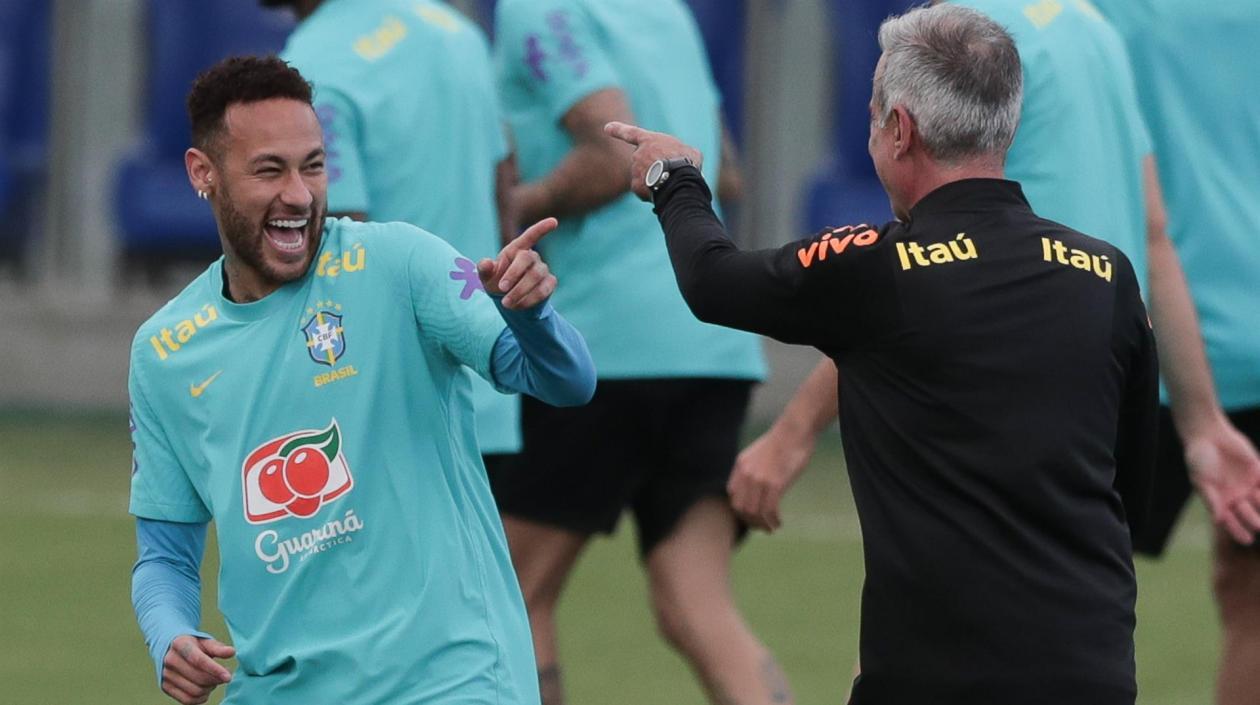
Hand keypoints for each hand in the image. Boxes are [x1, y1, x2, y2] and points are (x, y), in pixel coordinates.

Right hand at [161, 635, 233, 704]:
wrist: (170, 649)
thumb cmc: (193, 645)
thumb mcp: (205, 641)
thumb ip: (218, 648)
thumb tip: (232, 652)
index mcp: (180, 644)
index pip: (198, 660)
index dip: (215, 669)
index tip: (228, 677)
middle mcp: (170, 660)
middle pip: (198, 677)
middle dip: (216, 680)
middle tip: (225, 676)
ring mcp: (166, 675)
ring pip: (194, 690)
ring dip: (210, 688)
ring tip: (215, 680)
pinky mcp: (166, 687)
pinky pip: (187, 700)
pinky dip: (201, 698)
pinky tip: (207, 690)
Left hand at [478, 217, 558, 309]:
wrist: (509, 300)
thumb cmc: (497, 282)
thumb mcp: (487, 277)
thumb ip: (484, 269)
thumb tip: (485, 263)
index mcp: (516, 249)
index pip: (530, 235)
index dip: (541, 228)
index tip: (554, 222)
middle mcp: (532, 257)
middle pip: (527, 258)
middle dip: (514, 274)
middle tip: (501, 289)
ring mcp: (543, 270)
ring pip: (536, 276)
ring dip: (520, 291)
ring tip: (506, 303)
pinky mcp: (549, 284)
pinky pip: (543, 290)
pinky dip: (528, 299)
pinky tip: (518, 306)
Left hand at [603, 121, 702, 200]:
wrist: (679, 180)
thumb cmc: (686, 162)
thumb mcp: (689, 152)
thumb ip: (680, 153)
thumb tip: (683, 161)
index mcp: (649, 140)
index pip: (631, 133)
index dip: (618, 130)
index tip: (607, 128)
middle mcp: (638, 154)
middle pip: (643, 161)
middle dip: (653, 167)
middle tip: (670, 172)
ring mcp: (635, 170)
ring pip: (644, 176)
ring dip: (654, 179)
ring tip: (669, 182)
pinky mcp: (635, 185)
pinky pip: (643, 189)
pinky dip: (651, 192)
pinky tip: (662, 191)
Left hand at [727, 428, 814, 531]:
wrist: (795, 430)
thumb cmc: (782, 441)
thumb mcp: (759, 454)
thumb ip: (752, 470)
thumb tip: (755, 488)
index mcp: (740, 465)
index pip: (732, 495)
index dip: (741, 509)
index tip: (752, 515)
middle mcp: (746, 474)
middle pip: (740, 508)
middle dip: (751, 521)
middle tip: (762, 527)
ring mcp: (759, 479)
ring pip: (754, 512)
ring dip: (762, 525)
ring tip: (771, 528)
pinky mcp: (774, 483)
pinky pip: (769, 510)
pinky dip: (773, 521)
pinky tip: (778, 523)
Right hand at [1185, 419, 1259, 544]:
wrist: (1208, 435)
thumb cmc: (1199, 459)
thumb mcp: (1201, 480)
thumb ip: (1211, 499)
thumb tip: (1218, 520)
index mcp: (1220, 501)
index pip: (1230, 521)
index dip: (1238, 531)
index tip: (1247, 540)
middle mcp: (1236, 496)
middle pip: (1248, 514)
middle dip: (1254, 521)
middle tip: (1259, 526)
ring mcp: (1248, 485)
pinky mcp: (1257, 473)